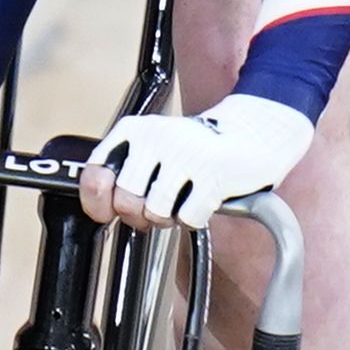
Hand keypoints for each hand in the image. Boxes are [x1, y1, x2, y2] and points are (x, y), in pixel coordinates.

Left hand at [80, 93, 310, 229]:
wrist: (254, 132)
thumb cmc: (199, 148)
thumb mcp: (154, 147)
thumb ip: (125, 172)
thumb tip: (101, 209)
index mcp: (135, 130)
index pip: (95, 174)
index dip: (98, 202)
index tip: (108, 210)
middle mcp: (156, 138)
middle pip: (125, 202)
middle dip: (140, 215)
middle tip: (159, 204)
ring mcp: (185, 155)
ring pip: (155, 213)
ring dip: (170, 217)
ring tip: (183, 198)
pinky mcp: (212, 175)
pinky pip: (187, 219)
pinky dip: (195, 218)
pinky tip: (203, 200)